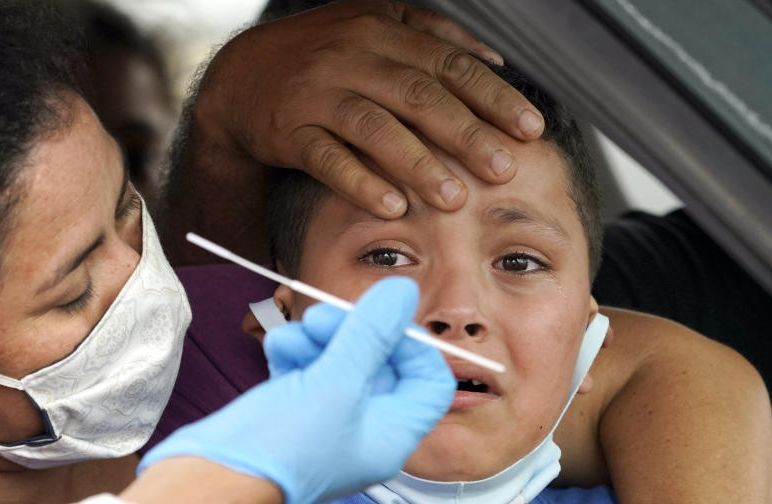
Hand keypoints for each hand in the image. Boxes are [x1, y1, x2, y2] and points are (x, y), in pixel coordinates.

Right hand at [140, 277, 453, 503]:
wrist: (213, 480)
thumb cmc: (282, 445)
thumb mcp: (334, 382)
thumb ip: (371, 334)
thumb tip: (404, 292)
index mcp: (391, 435)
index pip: (429, 382)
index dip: (412, 346)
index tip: (381, 321)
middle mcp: (365, 432)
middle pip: (380, 366)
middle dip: (353, 333)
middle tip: (320, 317)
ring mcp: (328, 424)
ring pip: (339, 364)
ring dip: (317, 340)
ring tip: (290, 335)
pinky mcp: (294, 415)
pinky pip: (307, 373)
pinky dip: (295, 355)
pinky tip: (277, 349)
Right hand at [194, 0, 543, 217]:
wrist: (243, 77)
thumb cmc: (322, 57)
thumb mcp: (375, 28)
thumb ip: (433, 37)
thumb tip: (493, 59)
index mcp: (383, 30)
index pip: (449, 64)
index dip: (492, 97)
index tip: (528, 129)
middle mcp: (352, 55)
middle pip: (419, 96)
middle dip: (467, 135)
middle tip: (503, 170)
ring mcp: (318, 93)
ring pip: (375, 127)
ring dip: (418, 164)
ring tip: (455, 198)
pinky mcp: (289, 130)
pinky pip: (328, 158)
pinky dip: (360, 182)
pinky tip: (391, 207)